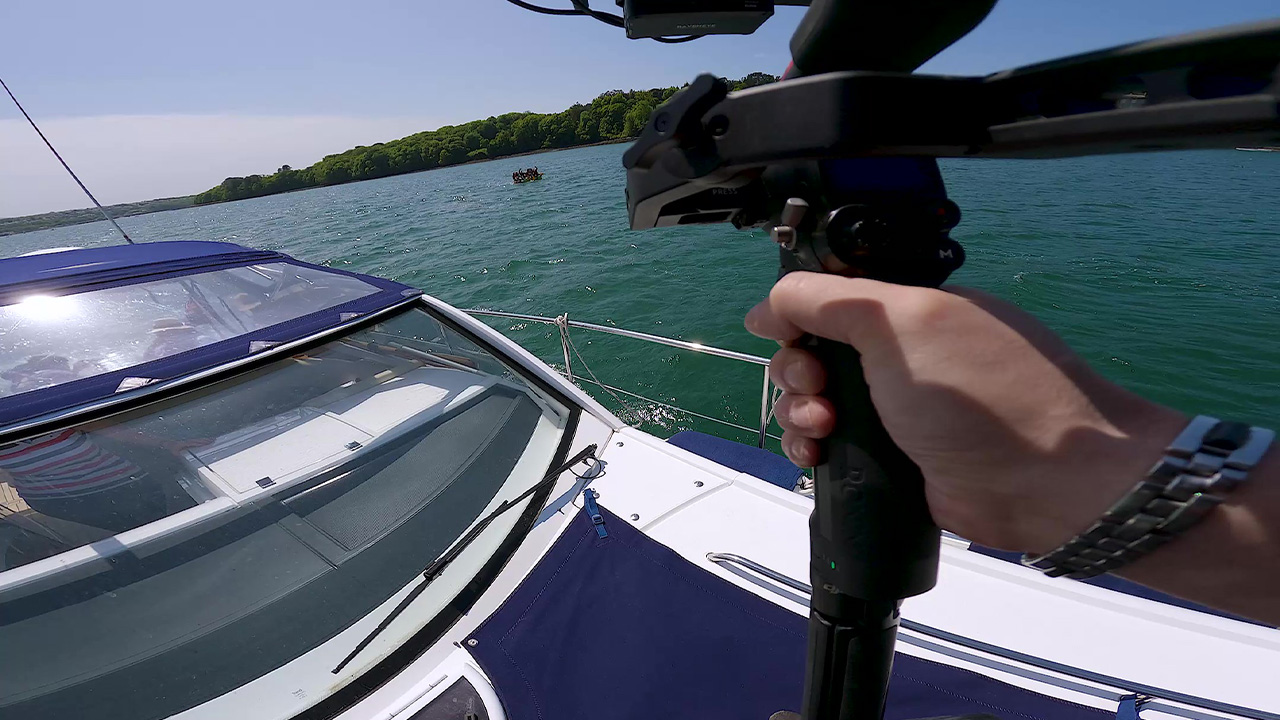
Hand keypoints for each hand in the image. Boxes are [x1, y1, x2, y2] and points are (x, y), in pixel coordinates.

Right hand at [746, 272, 1185, 554]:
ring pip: (816, 402)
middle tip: (818, 388)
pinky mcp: (892, 461)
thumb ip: (826, 299)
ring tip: (822, 430)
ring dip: (800, 413)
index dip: (797, 315)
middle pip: (814, 352)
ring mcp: (897, 411)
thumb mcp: (899, 321)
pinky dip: (812, 451)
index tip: (787, 334)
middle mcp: (902, 356)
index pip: (830, 299)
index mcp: (910, 311)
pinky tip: (817, 459)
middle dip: (797, 369)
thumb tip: (765, 306)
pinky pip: (832, 449)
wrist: (1048, 483)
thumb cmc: (977, 391)